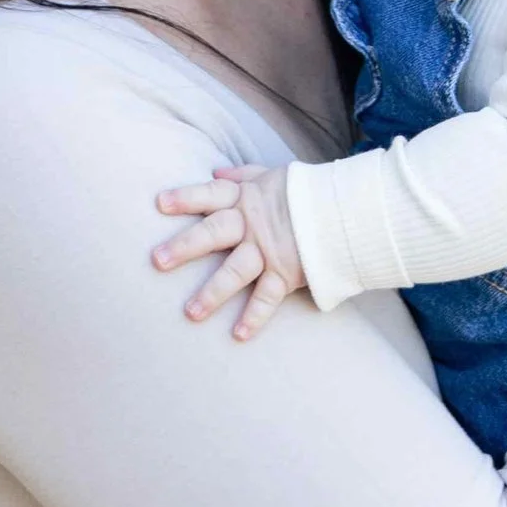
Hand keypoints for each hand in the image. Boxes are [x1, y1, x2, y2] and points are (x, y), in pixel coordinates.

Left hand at [151, 165, 307, 337]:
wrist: (348, 211)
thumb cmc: (305, 193)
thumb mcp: (272, 176)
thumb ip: (242, 176)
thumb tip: (215, 172)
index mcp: (246, 198)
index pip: (211, 194)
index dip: (186, 198)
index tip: (159, 204)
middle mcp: (252, 225)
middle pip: (214, 233)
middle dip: (185, 246)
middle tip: (158, 261)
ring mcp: (268, 250)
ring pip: (235, 272)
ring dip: (212, 293)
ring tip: (190, 313)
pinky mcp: (286, 273)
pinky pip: (267, 298)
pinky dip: (254, 317)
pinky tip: (238, 335)